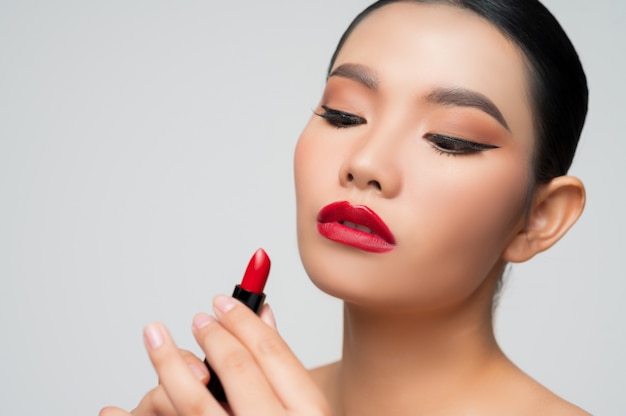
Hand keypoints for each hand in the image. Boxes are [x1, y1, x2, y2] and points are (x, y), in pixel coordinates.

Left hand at [100, 299, 328, 414]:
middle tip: (197, 319)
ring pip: (193, 403)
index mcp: (309, 414)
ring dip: (168, 364)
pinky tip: (110, 410)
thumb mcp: (303, 413)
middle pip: (236, 369)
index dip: (243, 321)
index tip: (222, 303)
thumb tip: (264, 314)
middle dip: (213, 336)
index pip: (271, 353)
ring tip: (153, 335)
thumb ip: (282, 369)